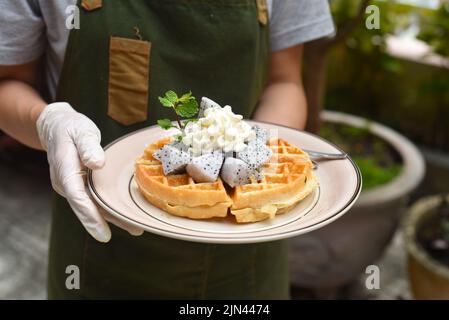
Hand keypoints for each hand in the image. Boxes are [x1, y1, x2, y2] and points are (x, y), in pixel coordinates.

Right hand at [36, 102, 142, 241]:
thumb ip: (88, 147)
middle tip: (135, 230)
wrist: (56, 127)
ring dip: (114, 218)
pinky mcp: (81, 187)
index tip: (103, 234)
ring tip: (137, 228)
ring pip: (93, 207)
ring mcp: (73, 187)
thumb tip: (96, 164)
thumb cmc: (70, 128)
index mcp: (65, 171)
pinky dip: (110, 209)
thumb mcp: (81, 131)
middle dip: (109, 223)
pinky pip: (95, 200)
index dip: (90, 217)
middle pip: (88, 208)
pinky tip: (127, 215)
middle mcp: (67, 184)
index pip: (78, 198)